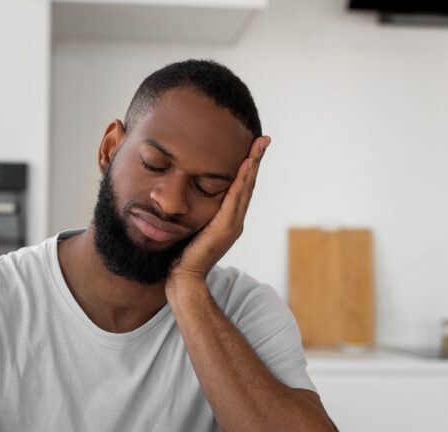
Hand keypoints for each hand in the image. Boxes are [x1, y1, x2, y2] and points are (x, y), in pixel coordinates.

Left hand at [166, 135, 269, 294]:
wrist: (184, 277)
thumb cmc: (183, 255)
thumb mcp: (192, 226)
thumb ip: (196, 213)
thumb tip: (186, 198)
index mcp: (228, 219)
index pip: (241, 187)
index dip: (248, 167)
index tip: (253, 147)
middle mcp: (235, 220)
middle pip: (249, 184)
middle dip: (256, 160)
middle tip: (264, 139)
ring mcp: (233, 224)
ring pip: (246, 188)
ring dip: (253, 164)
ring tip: (260, 145)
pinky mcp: (226, 227)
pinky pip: (236, 197)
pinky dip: (243, 180)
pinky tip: (247, 164)